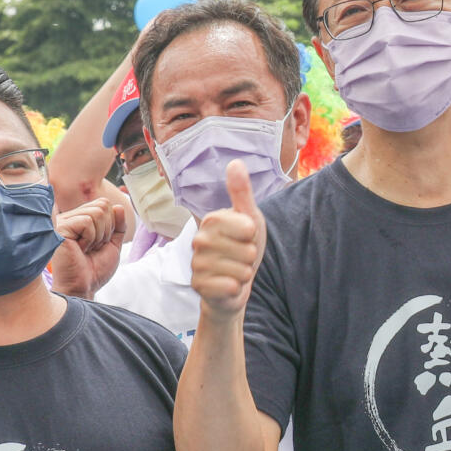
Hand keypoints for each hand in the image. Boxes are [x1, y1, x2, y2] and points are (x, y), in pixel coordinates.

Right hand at [50, 198, 126, 298]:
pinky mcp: (60, 227)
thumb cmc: (95, 269)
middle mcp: (71, 216)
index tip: (100, 243)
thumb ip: (118, 225)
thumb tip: (119, 206)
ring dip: (98, 236)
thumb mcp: (113, 244)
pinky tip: (79, 249)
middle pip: (102, 205)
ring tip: (86, 249)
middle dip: (106, 230)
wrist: (84, 286)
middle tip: (93, 247)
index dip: (111, 224)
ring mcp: (64, 221)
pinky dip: (90, 238)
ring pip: (97, 213)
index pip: (104, 203)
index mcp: (81, 218)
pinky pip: (87, 222)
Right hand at [193, 163, 264, 317]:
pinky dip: (235, 288)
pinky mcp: (198, 286)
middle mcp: (199, 240)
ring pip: (241, 271)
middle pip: (247, 251)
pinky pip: (231, 287)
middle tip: (239, 257)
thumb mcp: (249, 218)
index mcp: (212, 219)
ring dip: (244, 274)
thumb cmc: (242, 247)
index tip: (245, 237)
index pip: (248, 228)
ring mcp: (196, 264)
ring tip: (234, 270)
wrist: (231, 284)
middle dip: (250, 257)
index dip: (254, 236)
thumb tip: (236, 162)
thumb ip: (242, 192)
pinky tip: (227, 285)